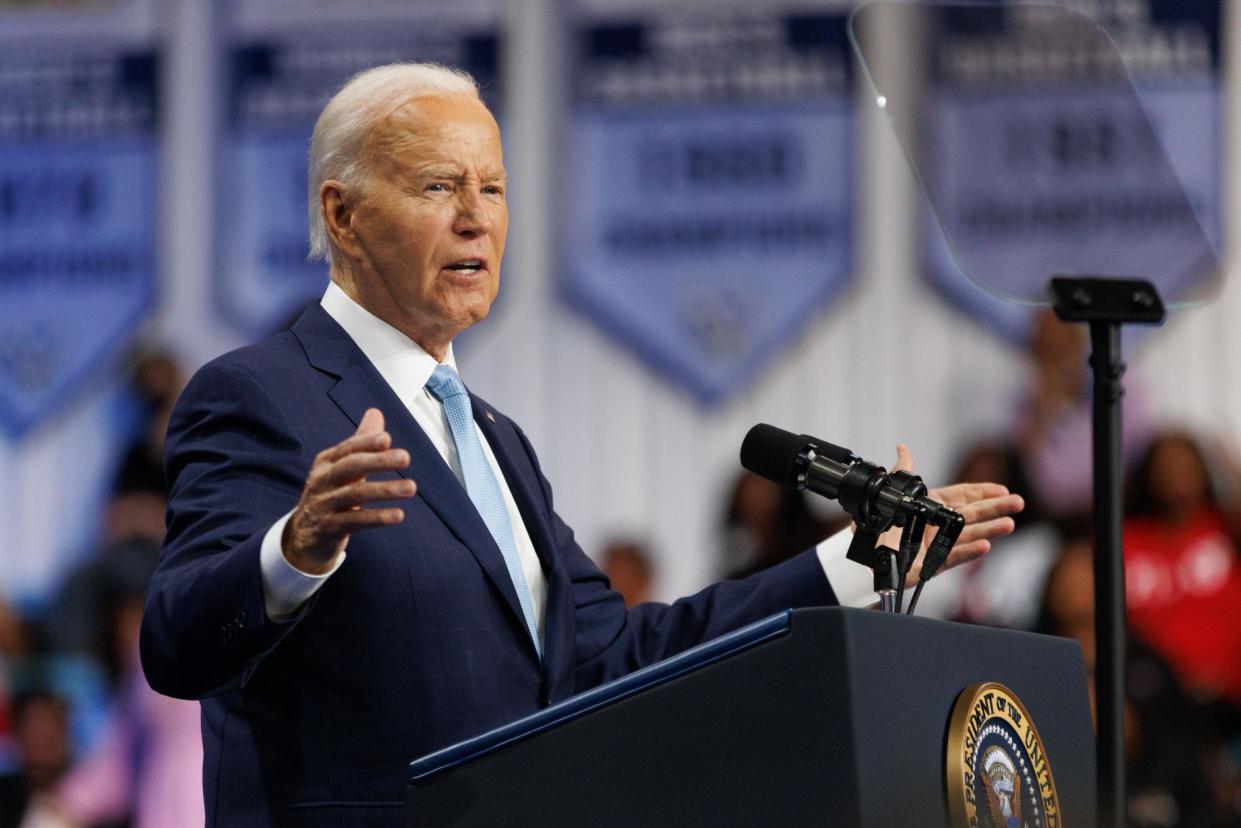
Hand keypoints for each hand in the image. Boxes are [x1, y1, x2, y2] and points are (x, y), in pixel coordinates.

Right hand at [282, 408, 414, 573]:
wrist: (302, 536)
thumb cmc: (329, 495)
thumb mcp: (341, 468)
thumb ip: (360, 442)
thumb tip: (376, 411)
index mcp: (326, 462)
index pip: (348, 449)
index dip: (367, 443)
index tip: (387, 439)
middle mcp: (322, 481)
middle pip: (350, 467)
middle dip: (378, 461)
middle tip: (406, 457)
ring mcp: (324, 505)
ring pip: (355, 495)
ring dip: (386, 490)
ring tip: (412, 488)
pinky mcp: (329, 528)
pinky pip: (355, 521)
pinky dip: (377, 518)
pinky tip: (399, 515)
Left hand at [880, 444, 1023, 581]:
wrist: (862, 556)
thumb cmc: (876, 526)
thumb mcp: (889, 495)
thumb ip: (901, 472)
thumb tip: (903, 447)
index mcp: (929, 506)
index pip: (961, 496)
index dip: (982, 491)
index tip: (1001, 489)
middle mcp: (936, 524)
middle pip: (971, 514)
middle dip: (995, 508)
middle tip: (1017, 502)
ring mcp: (937, 544)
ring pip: (967, 534)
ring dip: (989, 529)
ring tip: (1009, 524)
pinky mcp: (932, 563)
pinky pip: (954, 556)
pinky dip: (969, 552)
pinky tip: (986, 546)